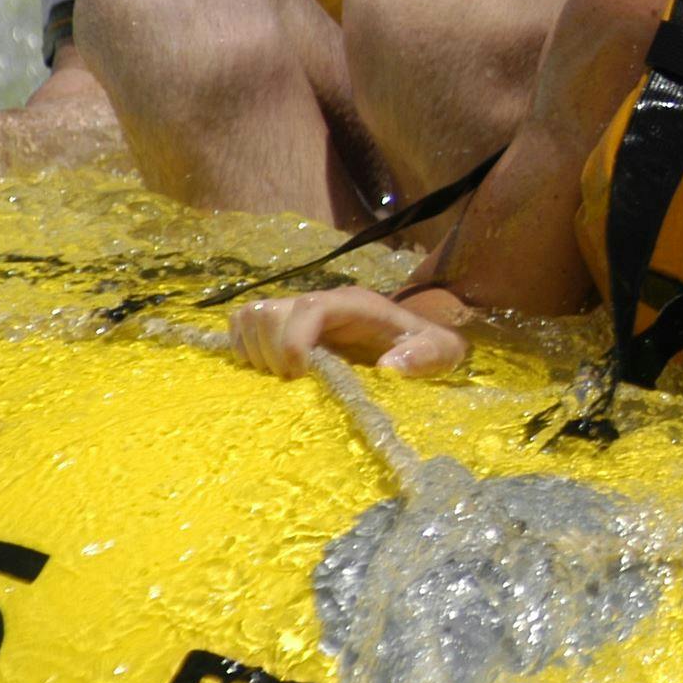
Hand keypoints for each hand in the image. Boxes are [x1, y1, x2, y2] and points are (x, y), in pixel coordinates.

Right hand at [230, 286, 467, 377]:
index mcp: (354, 305)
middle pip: (272, 312)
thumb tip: (389, 367)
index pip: (310, 307)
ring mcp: (299, 308)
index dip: (295, 341)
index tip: (299, 375)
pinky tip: (265, 369)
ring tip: (281, 376)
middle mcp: (322, 301)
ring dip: (255, 351)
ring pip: (252, 315)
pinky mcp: (284, 321)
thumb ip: (424, 355)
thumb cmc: (425, 343)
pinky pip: (243, 322)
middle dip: (273, 352)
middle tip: (293, 381)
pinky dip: (243, 346)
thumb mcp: (440, 351)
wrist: (415, 333)